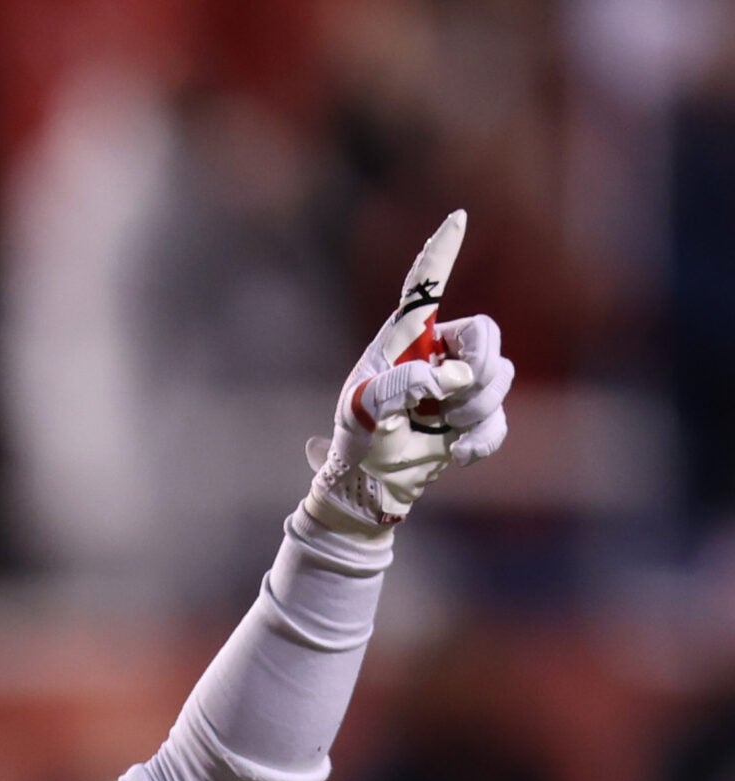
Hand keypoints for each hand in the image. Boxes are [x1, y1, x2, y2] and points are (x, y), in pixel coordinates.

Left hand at [304, 209, 514, 535]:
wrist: (369, 485)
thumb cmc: (356, 438)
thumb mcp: (361, 410)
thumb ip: (397, 386)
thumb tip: (446, 378)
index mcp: (403, 339)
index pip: (425, 288)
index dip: (442, 253)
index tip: (457, 217)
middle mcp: (438, 353)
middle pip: (486, 333)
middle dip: (479, 366)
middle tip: (451, 396)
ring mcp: (462, 384)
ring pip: (500, 378)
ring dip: (472, 410)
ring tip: (437, 428)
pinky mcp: (477, 418)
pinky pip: (501, 419)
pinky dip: (481, 439)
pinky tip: (454, 453)